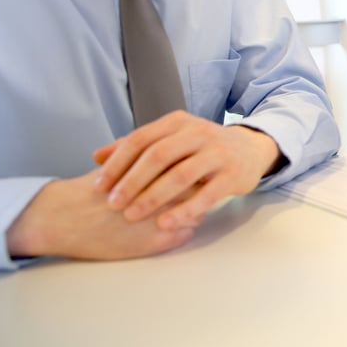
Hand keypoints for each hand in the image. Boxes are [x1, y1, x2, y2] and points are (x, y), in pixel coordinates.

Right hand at [5, 168, 199, 260]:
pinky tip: (170, 224)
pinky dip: (182, 229)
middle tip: (193, 189)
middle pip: (199, 188)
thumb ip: (148, 156)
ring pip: (197, 212)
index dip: (193, 168)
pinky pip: (186, 234)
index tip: (192, 170)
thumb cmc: (91, 190)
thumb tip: (169, 148)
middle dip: (198, 188)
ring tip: (180, 208)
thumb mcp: (121, 162)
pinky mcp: (157, 242)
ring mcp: (163, 219)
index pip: (192, 166)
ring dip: (192, 210)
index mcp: (156, 170)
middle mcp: (164, 193)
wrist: (64, 219)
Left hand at [91, 111, 280, 229]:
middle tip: (113, 204)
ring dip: (153, 197)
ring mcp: (218, 153)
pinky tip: (166, 223)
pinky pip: (206, 195)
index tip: (99, 186)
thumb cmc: (202, 147)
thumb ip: (137, 146)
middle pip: (159, 156)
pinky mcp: (233, 175)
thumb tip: (97, 156)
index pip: (141, 139)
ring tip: (133, 215)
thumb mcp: (172, 139)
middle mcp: (198, 133)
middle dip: (132, 181)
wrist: (249, 148)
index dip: (117, 163)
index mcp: (178, 122)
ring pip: (181, 175)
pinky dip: (184, 210)